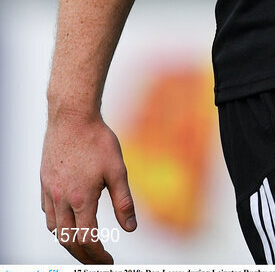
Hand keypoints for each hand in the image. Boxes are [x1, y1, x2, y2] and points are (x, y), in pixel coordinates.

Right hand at [41, 111, 135, 263]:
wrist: (72, 117)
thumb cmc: (97, 140)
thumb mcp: (117, 169)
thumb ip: (123, 201)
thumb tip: (130, 228)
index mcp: (81, 198)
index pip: (88, 240)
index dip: (98, 255)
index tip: (108, 262)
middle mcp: (61, 199)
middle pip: (68, 241)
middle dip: (83, 256)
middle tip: (97, 261)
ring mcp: (50, 192)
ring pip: (55, 229)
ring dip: (69, 242)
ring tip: (84, 245)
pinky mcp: (44, 183)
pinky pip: (48, 213)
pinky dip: (58, 224)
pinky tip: (68, 220)